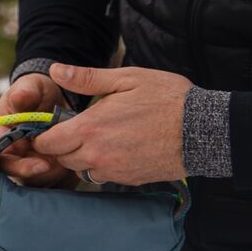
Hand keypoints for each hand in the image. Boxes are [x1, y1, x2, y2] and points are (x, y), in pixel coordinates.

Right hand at [0, 72, 72, 186]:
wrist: (53, 99)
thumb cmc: (36, 92)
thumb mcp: (30, 87)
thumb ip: (25, 92)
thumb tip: (20, 97)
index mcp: (0, 138)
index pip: (2, 161)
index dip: (20, 167)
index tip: (43, 164)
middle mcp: (11, 155)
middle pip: (21, 177)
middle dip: (43, 174)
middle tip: (64, 165)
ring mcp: (28, 164)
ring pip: (39, 182)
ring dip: (56, 176)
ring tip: (73, 161)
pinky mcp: (46, 170)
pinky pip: (54, 183)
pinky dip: (66, 178)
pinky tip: (78, 166)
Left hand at [30, 64, 190, 185]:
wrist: (205, 130)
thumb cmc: (168, 99)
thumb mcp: (127, 79)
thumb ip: (86, 78)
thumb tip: (55, 70)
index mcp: (90, 128)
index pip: (47, 142)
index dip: (46, 135)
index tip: (54, 125)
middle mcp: (97, 154)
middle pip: (61, 158)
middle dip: (63, 145)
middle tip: (80, 129)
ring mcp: (113, 170)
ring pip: (81, 169)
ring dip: (83, 157)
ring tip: (101, 138)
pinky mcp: (129, 180)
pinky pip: (103, 177)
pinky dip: (103, 166)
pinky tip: (118, 149)